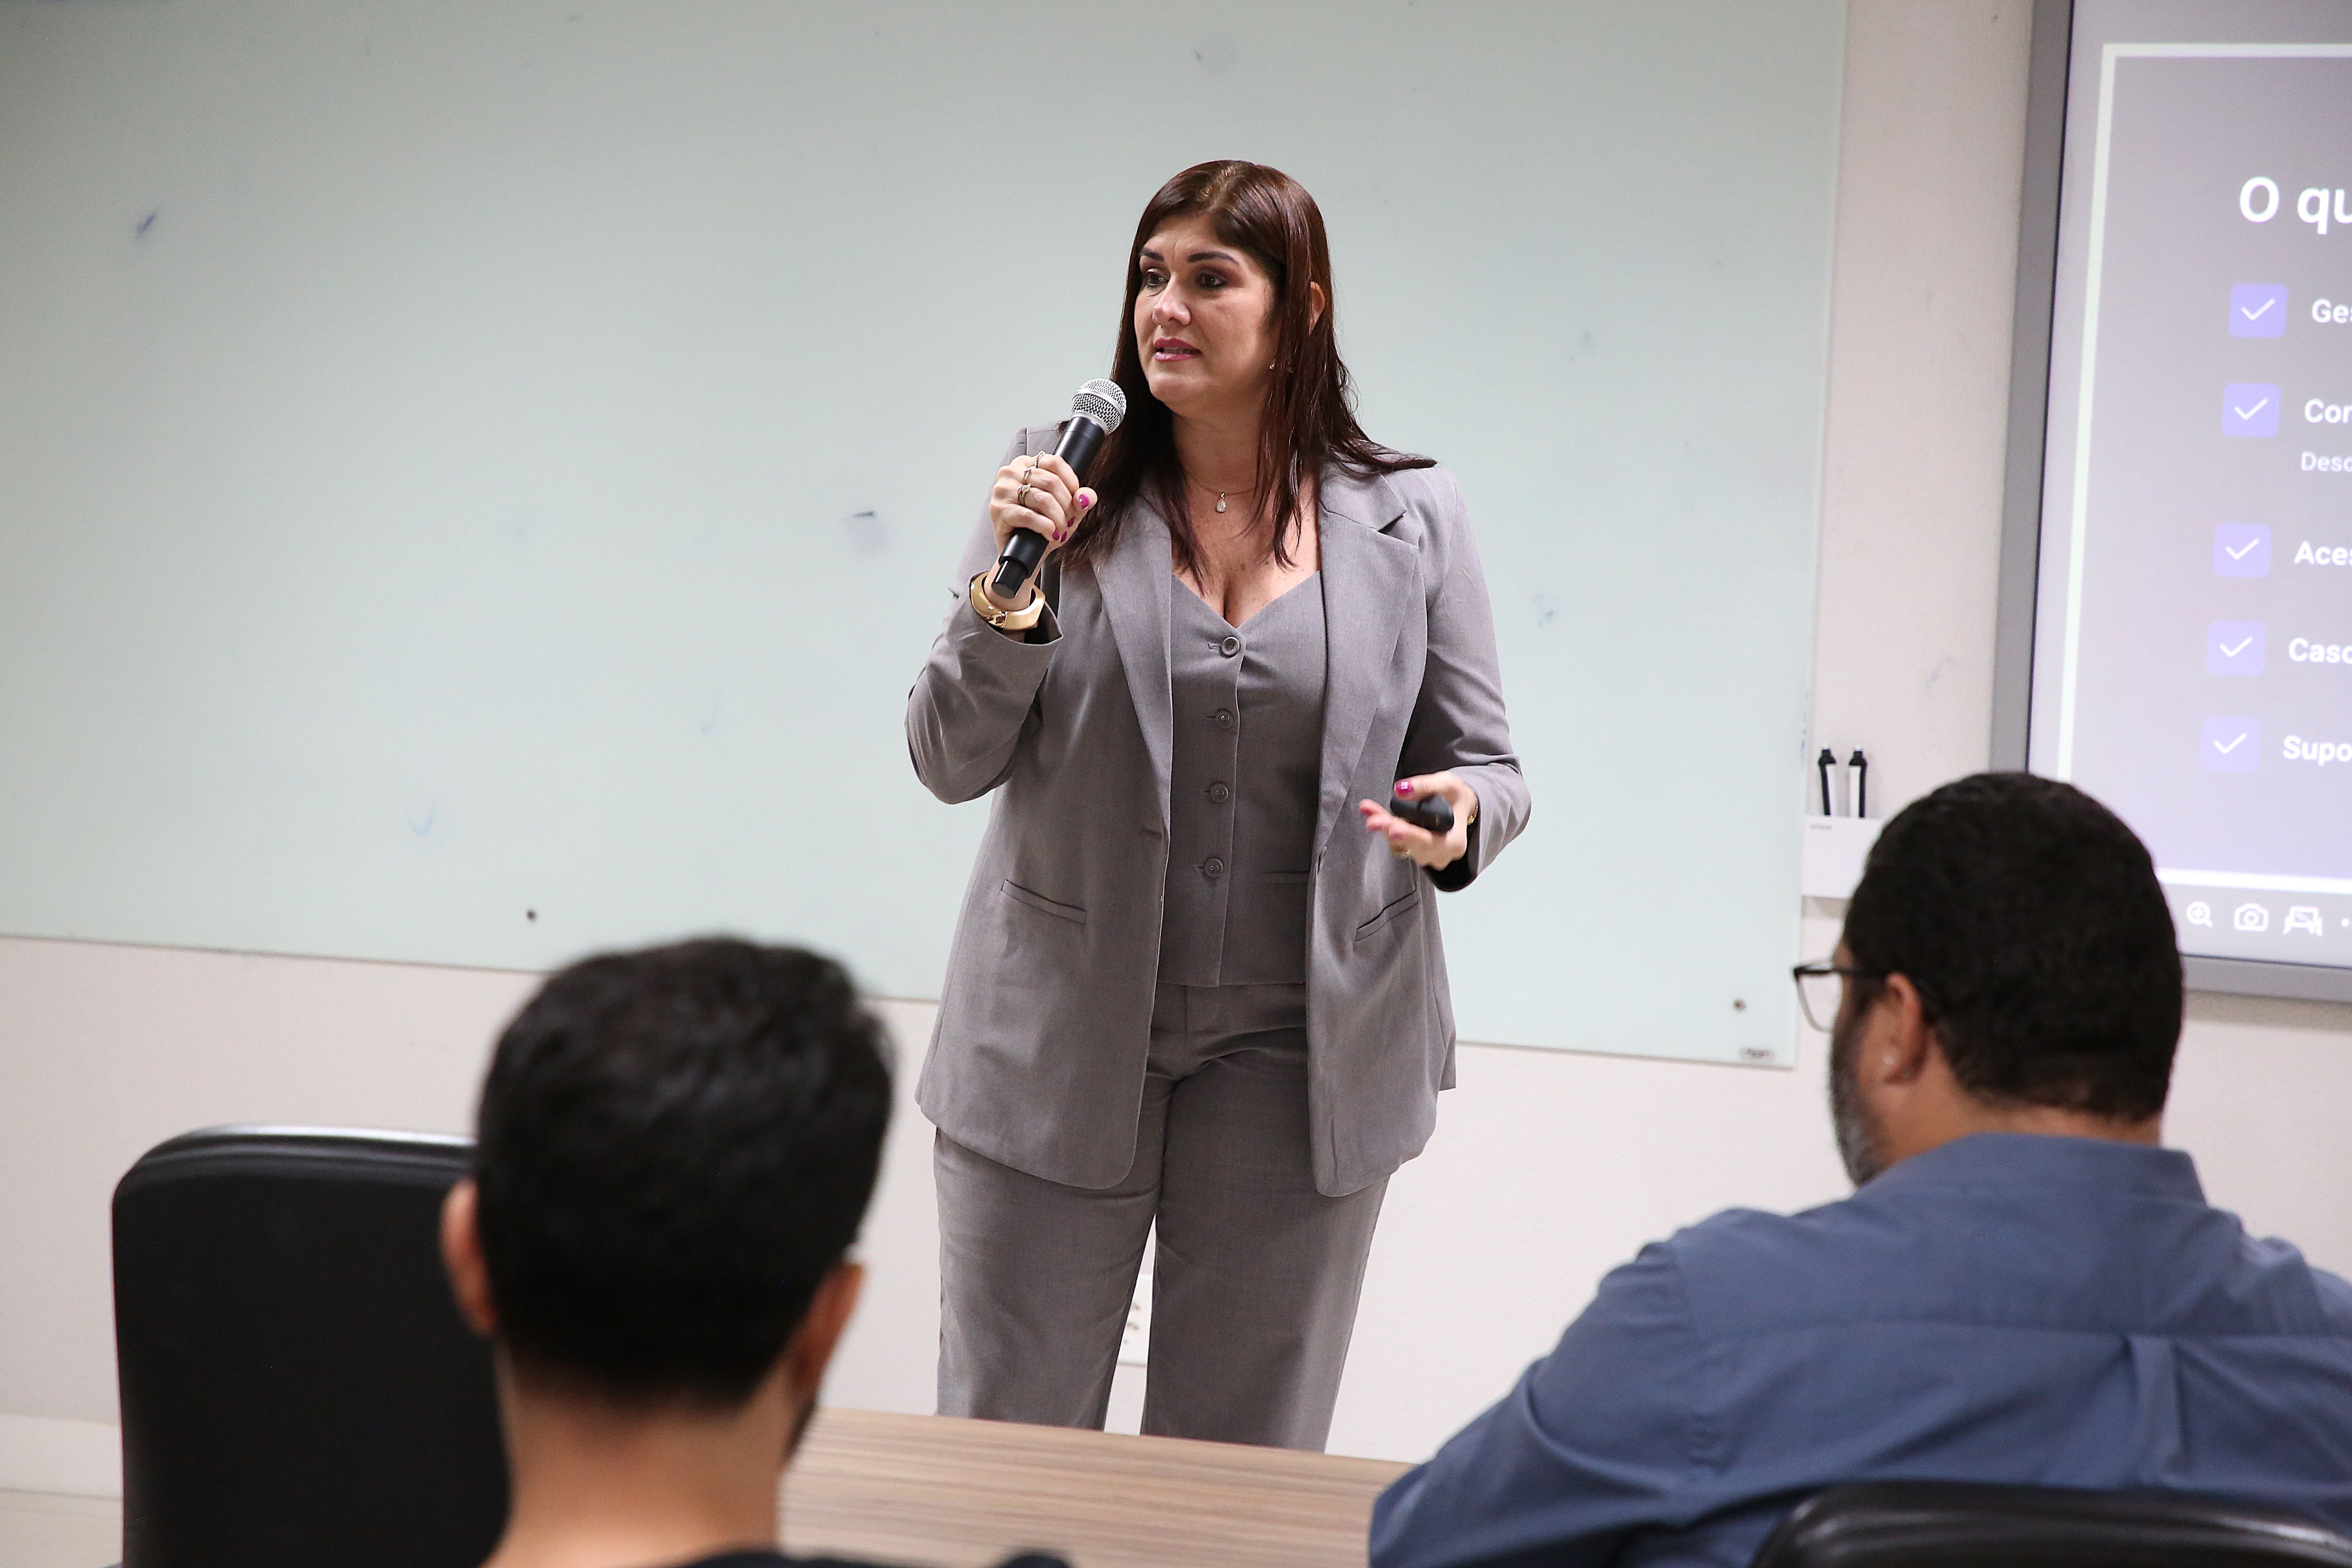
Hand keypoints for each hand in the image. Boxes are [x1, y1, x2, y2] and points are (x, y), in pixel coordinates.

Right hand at [985, 453, 1093, 607]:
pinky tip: (1050, 534)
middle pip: (1051, 481)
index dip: (1071, 482)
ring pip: (1042, 498)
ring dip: (1058, 518)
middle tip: (1070, 521)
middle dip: (1067, 505)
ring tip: (1061, 530)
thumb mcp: (1066, 511)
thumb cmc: (1042, 527)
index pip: (1054, 462)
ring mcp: (1002, 491)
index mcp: (1025, 464)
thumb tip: (1086, 497)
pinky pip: (1028, 515)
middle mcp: (1010, 472)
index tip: (1077, 500)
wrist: (1023, 553)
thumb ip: (1080, 500)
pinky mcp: (998, 510)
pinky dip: (1044, 526)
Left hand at [1358, 773, 1476, 870]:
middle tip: (1373, 820)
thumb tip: (1400, 789)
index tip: (1394, 829)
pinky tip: (1368, 810)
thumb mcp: (1447, 784)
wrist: (1457, 806)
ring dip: (1384, 825)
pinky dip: (1383, 824)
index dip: (1411, 836)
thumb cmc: (1454, 796)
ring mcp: (1425, 855)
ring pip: (1400, 843)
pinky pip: (1395, 839)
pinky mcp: (1412, 850)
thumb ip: (1426, 786)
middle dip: (1391, 830)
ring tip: (1368, 808)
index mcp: (1454, 842)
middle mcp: (1439, 855)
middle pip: (1412, 844)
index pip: (1431, 842)